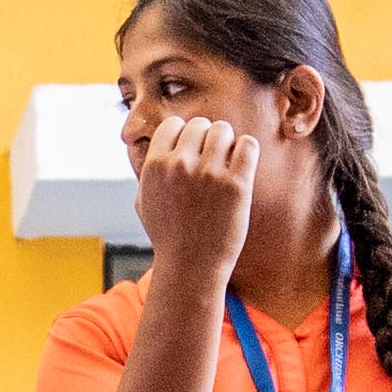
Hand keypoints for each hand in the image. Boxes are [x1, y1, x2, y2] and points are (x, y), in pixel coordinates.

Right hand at [128, 108, 260, 290]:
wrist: (190, 267)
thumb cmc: (168, 236)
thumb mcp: (144, 200)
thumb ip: (151, 169)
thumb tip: (159, 145)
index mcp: (155, 165)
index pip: (173, 124)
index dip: (184, 136)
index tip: (191, 153)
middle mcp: (180, 164)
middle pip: (201, 124)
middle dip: (207, 139)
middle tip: (211, 162)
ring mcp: (209, 173)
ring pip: (224, 130)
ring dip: (227, 144)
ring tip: (226, 165)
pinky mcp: (236, 184)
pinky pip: (247, 145)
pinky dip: (246, 152)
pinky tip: (242, 168)